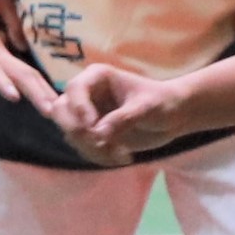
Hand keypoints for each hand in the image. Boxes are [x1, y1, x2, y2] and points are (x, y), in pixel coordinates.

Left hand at [0, 0, 58, 114]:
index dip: (0, 81)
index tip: (14, 95)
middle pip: (18, 72)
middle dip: (35, 92)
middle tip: (52, 111)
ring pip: (26, 70)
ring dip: (42, 89)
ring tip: (57, 108)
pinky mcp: (2, 50)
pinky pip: (24, 68)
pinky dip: (39, 82)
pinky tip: (49, 96)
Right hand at [57, 64, 190, 159]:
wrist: (173, 117)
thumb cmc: (163, 102)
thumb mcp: (147, 108)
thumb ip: (123, 118)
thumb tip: (99, 134)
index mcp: (97, 77)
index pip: (74, 89)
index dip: (78, 108)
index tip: (92, 127)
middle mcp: (87, 94)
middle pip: (61, 111)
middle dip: (78, 131)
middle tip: (102, 144)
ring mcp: (86, 114)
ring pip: (70, 133)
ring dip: (92, 148)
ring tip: (121, 154)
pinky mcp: (90, 132)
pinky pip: (81, 147)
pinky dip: (98, 156)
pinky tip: (122, 157)